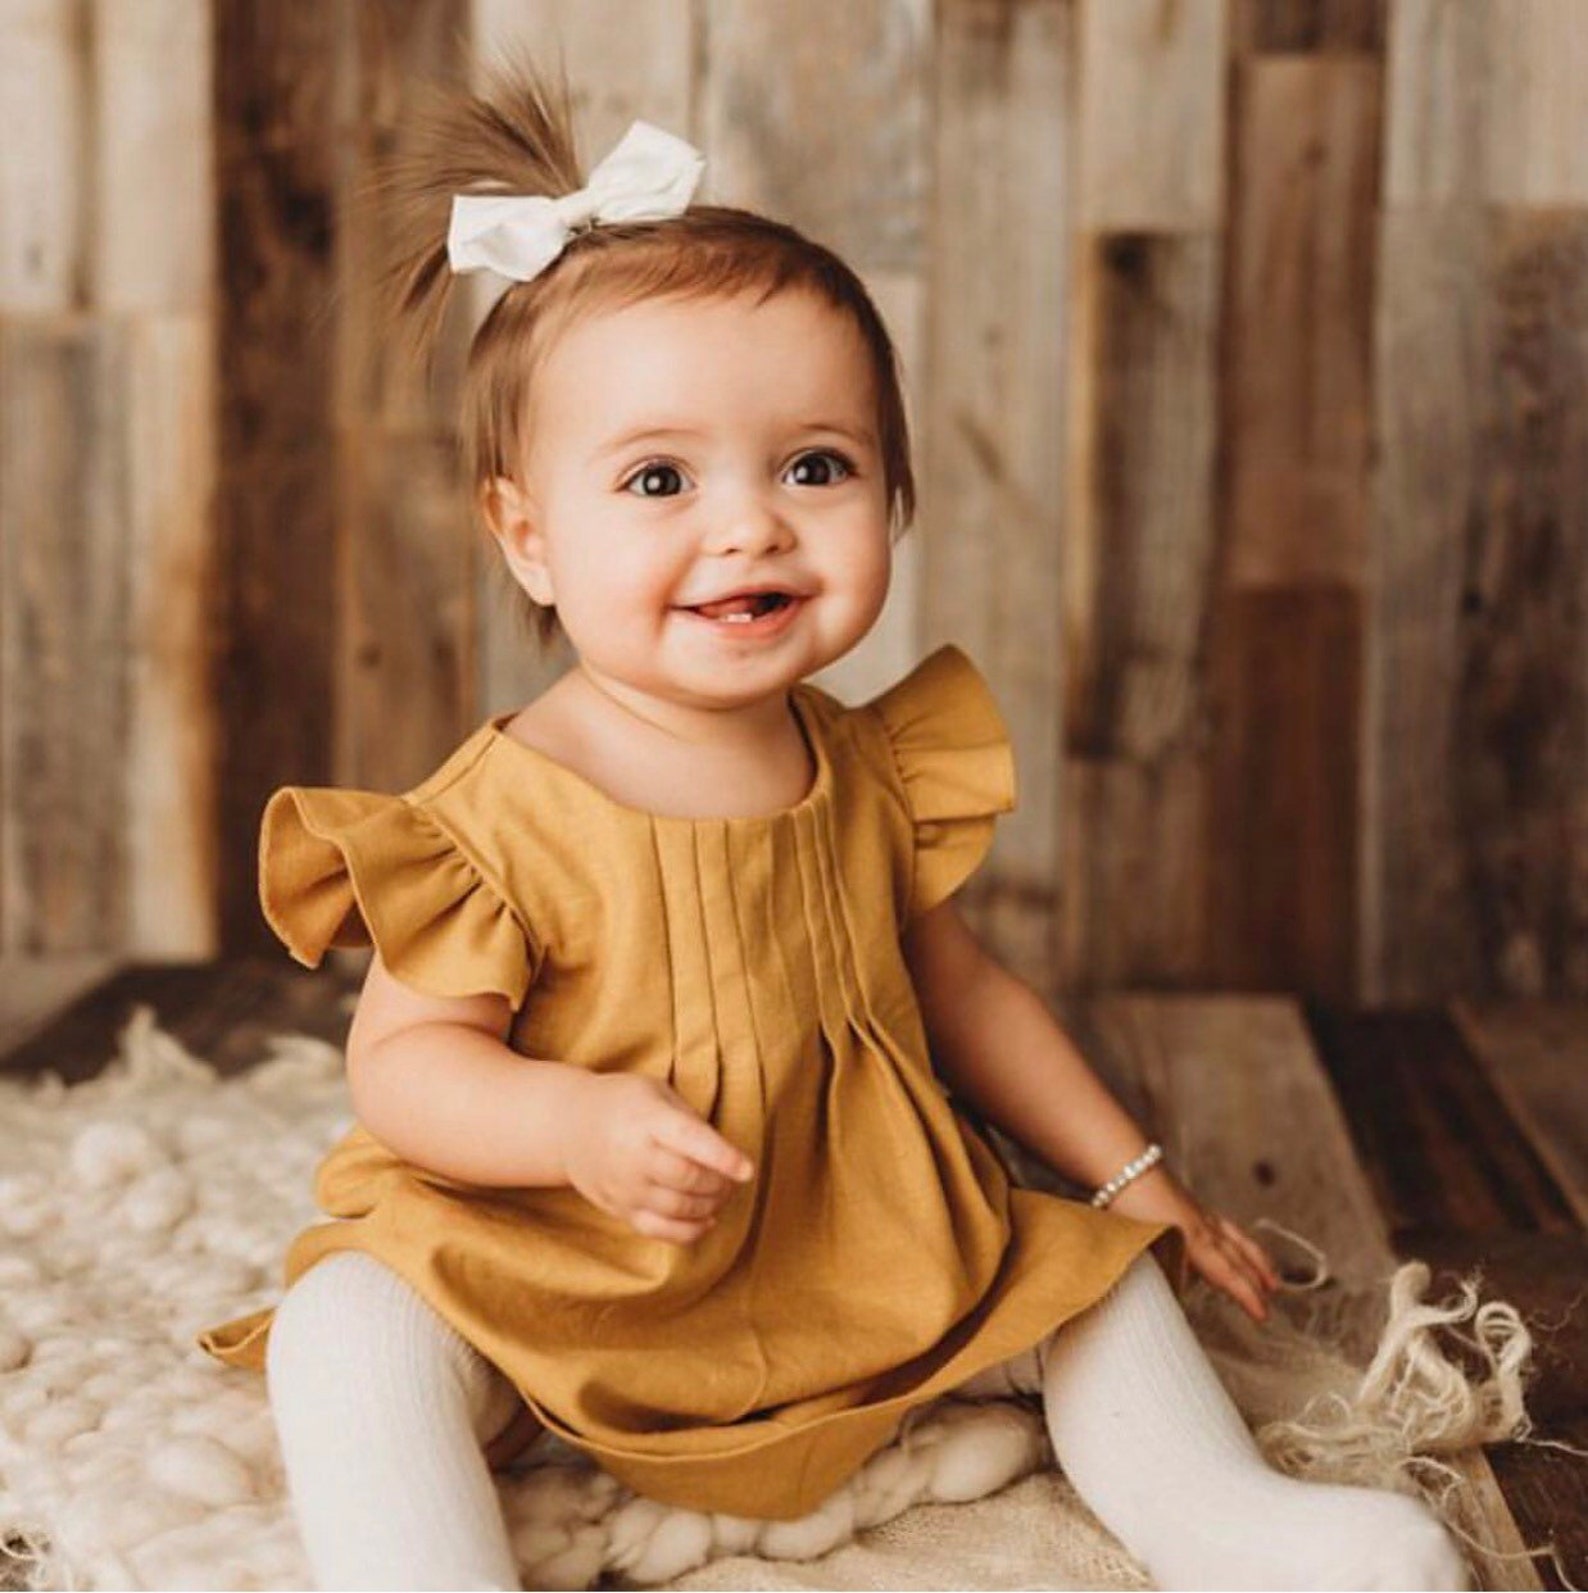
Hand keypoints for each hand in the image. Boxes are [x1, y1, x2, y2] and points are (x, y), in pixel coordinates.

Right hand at [563, 1073, 754, 1244]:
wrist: (568, 1125)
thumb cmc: (624, 1102)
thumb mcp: (657, 1093)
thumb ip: (689, 1121)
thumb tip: (726, 1156)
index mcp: (646, 1118)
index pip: (690, 1140)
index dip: (723, 1157)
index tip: (747, 1169)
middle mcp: (632, 1155)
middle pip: (687, 1179)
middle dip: (720, 1183)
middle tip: (733, 1178)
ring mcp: (624, 1186)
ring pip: (678, 1209)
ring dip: (710, 1206)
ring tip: (721, 1194)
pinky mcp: (620, 1209)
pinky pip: (660, 1231)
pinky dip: (690, 1231)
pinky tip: (706, 1219)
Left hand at [1107, 1165, 1281, 1322]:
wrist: (1121, 1164)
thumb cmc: (1126, 1205)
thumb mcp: (1139, 1245)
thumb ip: (1159, 1271)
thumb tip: (1174, 1292)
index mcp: (1192, 1237)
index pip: (1227, 1272)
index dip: (1247, 1295)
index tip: (1263, 1315)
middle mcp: (1203, 1224)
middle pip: (1236, 1257)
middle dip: (1256, 1282)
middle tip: (1271, 1305)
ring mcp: (1198, 1210)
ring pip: (1236, 1239)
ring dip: (1255, 1260)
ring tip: (1272, 1278)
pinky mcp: (1189, 1201)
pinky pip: (1223, 1225)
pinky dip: (1237, 1239)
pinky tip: (1236, 1244)